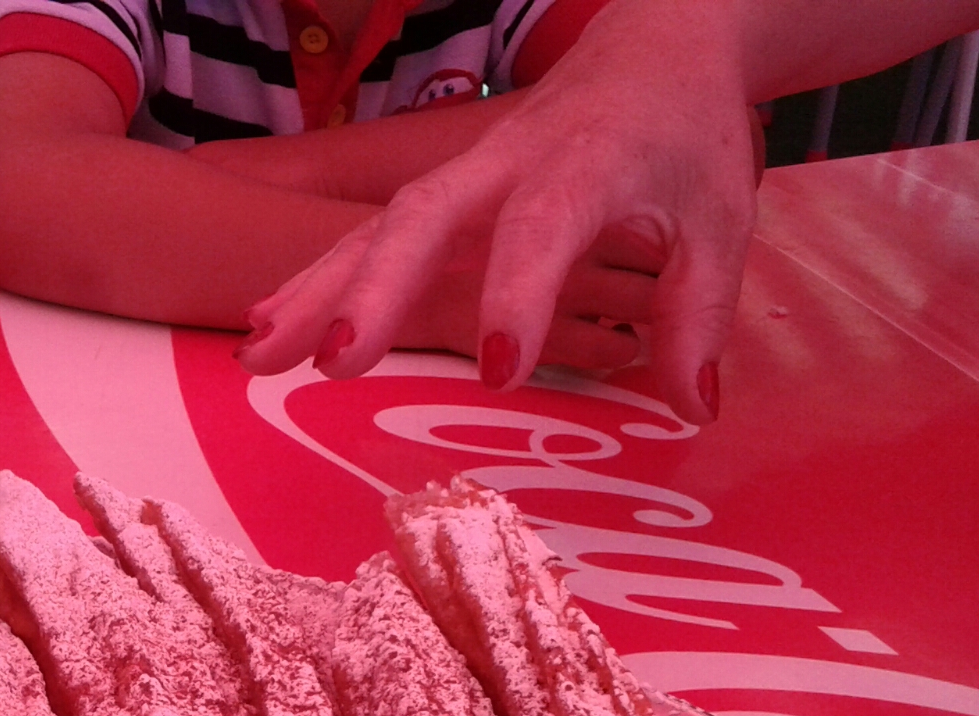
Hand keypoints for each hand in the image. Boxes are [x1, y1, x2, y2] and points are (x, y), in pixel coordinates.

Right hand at [237, 0, 755, 422]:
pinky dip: (315, 276)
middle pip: (423, 217)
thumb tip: (688, 408)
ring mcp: (462, 172)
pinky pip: (368, 231)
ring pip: (377, 223)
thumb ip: (697, 315)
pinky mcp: (440, 190)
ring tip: (260, 353)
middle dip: (373, 289)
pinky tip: (268, 323)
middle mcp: (506, 161)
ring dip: (314, 287)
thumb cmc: (686, 138)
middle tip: (333, 363)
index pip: (542, 227)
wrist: (654, 44)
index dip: (520, 296)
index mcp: (585, 163)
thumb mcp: (719, 222)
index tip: (501, 370)